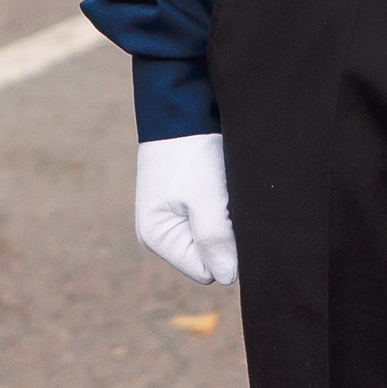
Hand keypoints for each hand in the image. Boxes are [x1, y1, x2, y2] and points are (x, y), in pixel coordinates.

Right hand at [134, 133, 236, 287]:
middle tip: (225, 201)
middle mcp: (162, 235)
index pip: (206, 272)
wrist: (183, 110)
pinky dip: (222, 208)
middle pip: (209, 257)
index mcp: (157, 238)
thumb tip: (228, 277)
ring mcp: (173, 220)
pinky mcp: (186, 206)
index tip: (228, 218)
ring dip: (225, 220)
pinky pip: (213, 222)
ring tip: (221, 191)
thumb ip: (214, 240)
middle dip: (224, 235)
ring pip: (214, 239)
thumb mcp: (205, 198)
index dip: (225, 251)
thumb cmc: (190, 152)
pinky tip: (221, 187)